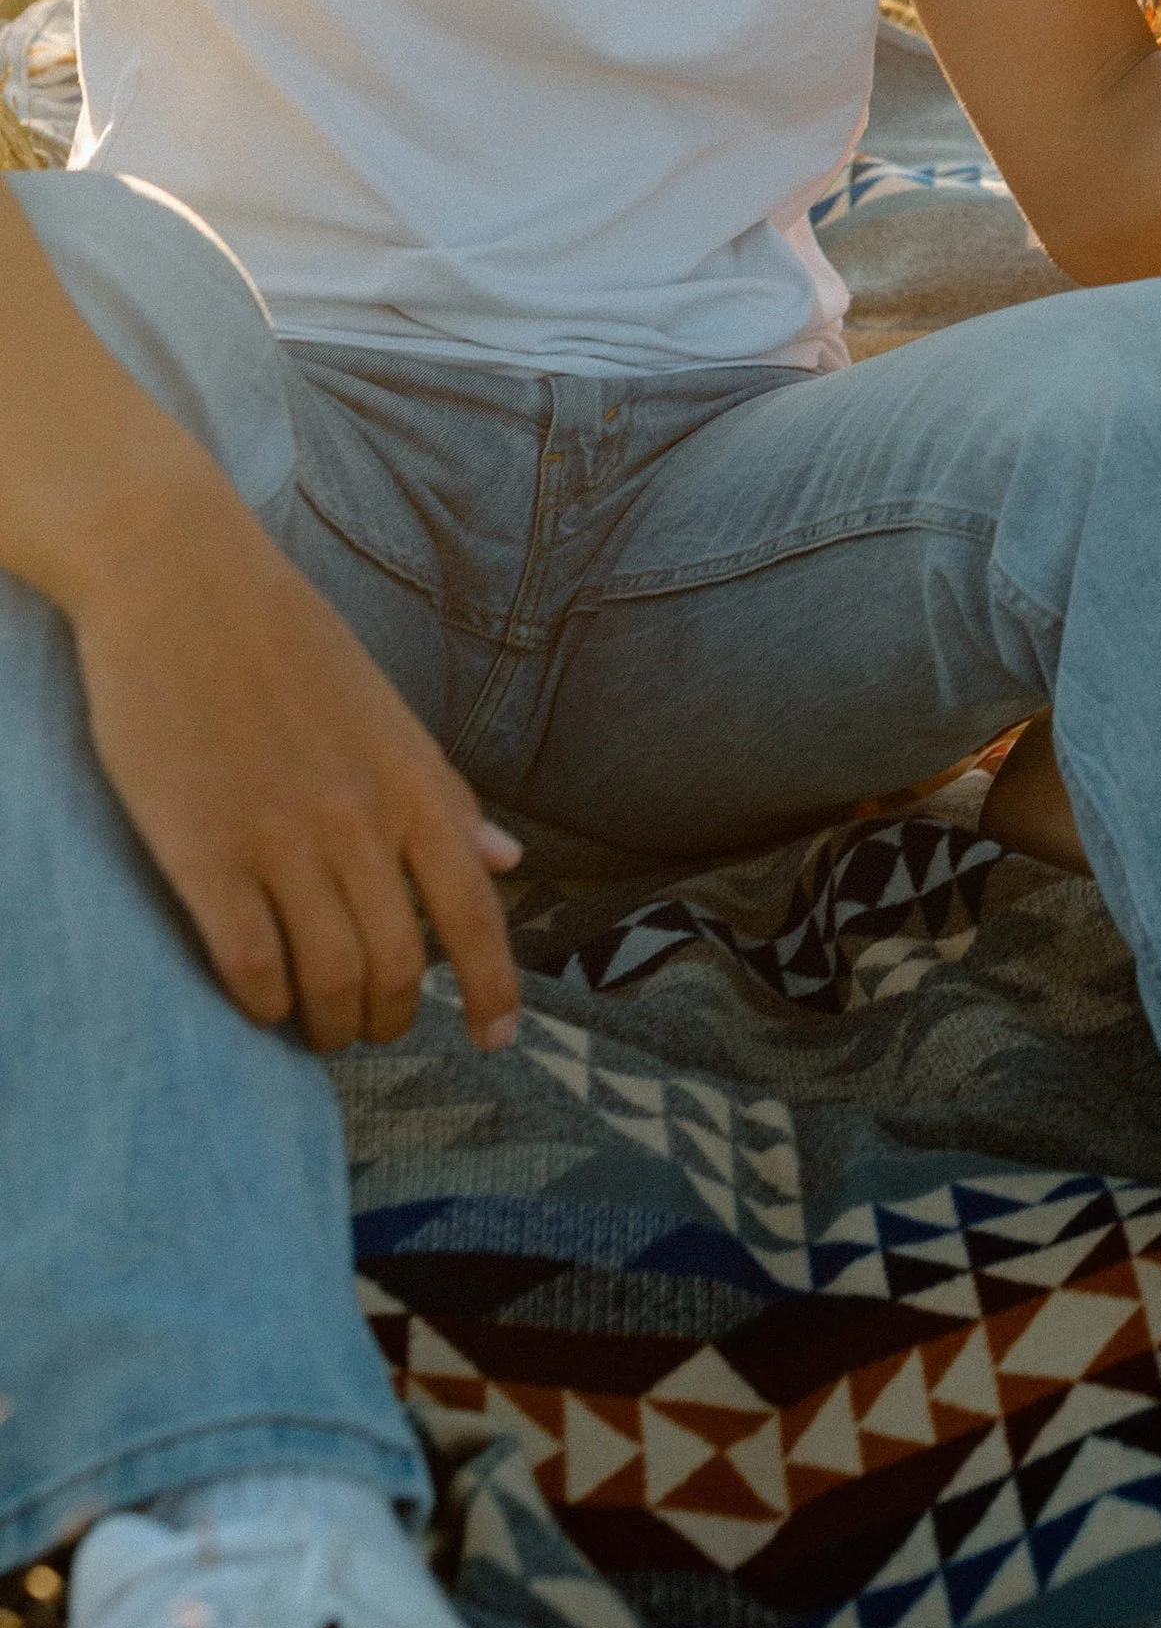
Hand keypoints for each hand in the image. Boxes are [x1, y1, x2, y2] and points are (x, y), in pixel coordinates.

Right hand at [72, 480, 521, 1056]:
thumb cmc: (288, 645)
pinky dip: (263, 1006)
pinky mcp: (204, 850)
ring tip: (317, 1030)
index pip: (474, 913)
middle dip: (389, 1019)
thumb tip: (508, 858)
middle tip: (368, 1029)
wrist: (184, 584)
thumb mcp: (387, 714)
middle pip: (397, 966)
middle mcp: (360, 819)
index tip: (497, 1043)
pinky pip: (249, 965)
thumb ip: (445, 793)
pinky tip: (261, 1008)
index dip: (494, 989)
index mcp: (414, 783)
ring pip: (328, 979)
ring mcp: (282, 838)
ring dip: (328, 1026)